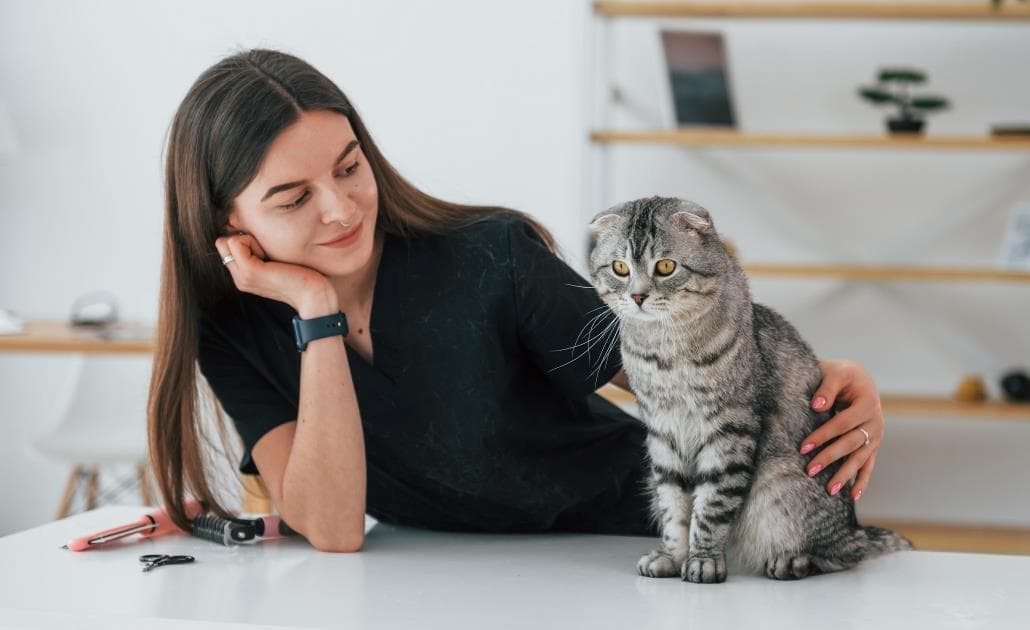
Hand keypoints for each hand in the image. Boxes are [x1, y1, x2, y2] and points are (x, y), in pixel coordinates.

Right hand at [214, 233, 337, 316]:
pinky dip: (254, 241)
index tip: (269, 252)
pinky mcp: (250, 272)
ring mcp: (242, 277)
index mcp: (244, 275)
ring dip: (252, 241)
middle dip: (246, 239)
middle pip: (223, 241)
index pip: (226, 244)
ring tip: (273, 258)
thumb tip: (249, 229)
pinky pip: (236, 241)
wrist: (315, 295)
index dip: (246, 239)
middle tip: (270, 254)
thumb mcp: (277, 259)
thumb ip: (261, 249)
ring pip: (229, 240)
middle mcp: (239, 278)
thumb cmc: (304, 274)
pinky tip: (273, 258)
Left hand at [800, 360, 883, 500]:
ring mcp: (876, 434)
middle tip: (810, 470)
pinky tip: (853, 496)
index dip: (823, 435)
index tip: (803, 447)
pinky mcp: (873, 444)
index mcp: (868, 402)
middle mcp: (876, 421)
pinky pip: (869, 465)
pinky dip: (862, 481)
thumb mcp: (834, 372)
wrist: (857, 377)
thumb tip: (816, 405)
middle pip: (852, 443)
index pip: (842, 423)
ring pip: (860, 457)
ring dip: (846, 475)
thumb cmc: (842, 374)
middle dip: (830, 457)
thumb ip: (826, 388)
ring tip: (830, 490)